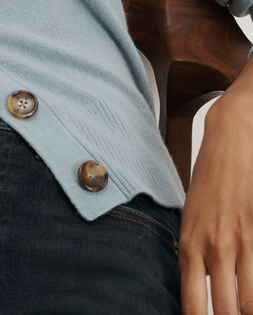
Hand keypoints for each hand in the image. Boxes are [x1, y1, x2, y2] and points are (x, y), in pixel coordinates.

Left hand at [179, 93, 252, 313]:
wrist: (229, 138)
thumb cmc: (209, 179)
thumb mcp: (190, 219)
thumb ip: (195, 257)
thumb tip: (200, 293)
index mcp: (188, 246)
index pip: (193, 308)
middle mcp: (213, 247)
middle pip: (226, 312)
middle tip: (233, 314)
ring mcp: (241, 239)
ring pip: (250, 301)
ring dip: (248, 307)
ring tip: (244, 306)